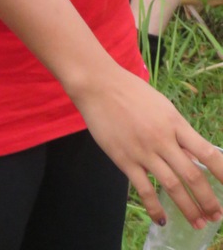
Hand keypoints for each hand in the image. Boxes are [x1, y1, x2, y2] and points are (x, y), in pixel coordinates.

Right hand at [78, 65, 222, 228]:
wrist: (99, 86)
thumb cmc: (131, 92)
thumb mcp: (162, 105)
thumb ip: (177, 131)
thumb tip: (193, 156)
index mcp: (174, 122)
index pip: (206, 152)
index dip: (222, 172)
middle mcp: (162, 138)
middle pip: (192, 175)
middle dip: (207, 200)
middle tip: (216, 217)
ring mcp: (143, 151)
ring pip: (172, 186)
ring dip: (188, 208)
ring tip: (198, 223)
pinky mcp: (125, 160)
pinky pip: (144, 190)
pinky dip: (155, 208)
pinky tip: (162, 219)